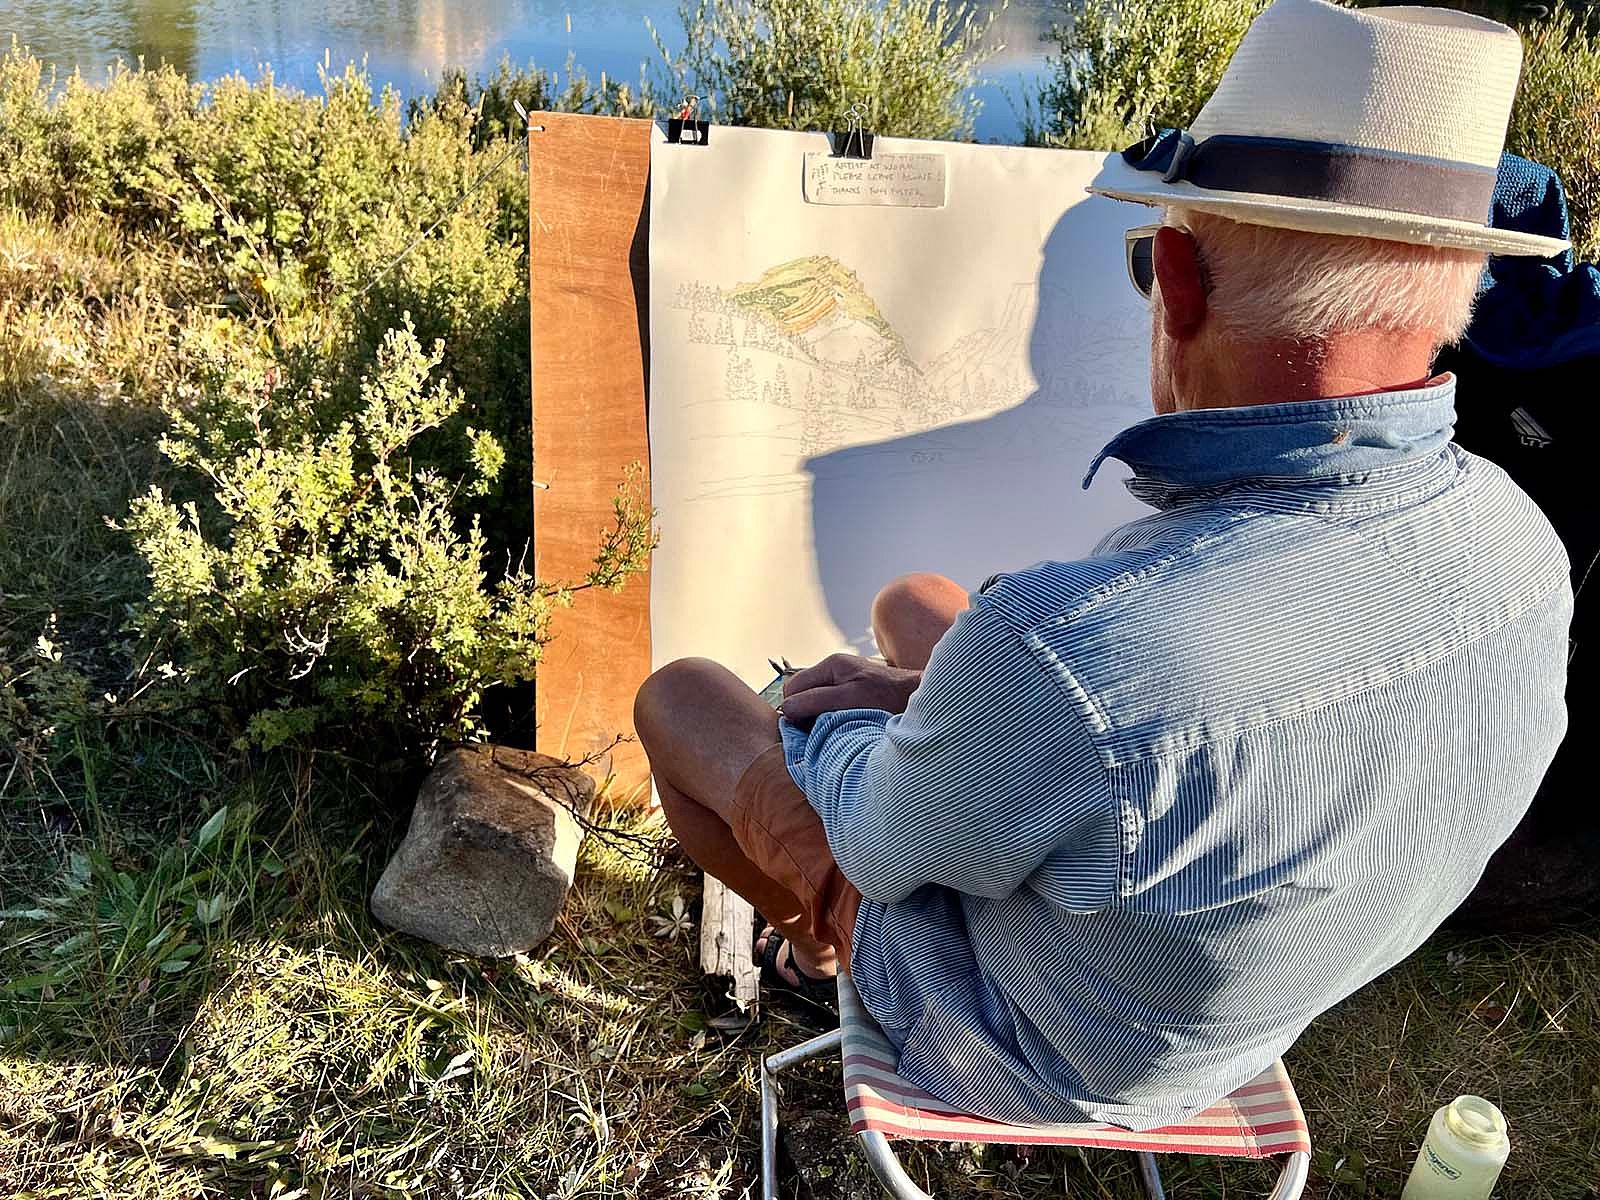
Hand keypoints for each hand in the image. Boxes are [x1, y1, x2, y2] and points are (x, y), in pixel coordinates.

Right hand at [780, 654, 920, 727]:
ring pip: (814, 703)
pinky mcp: (852, 695)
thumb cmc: (889, 698)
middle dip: (804, 715)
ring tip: (833, 731)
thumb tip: (786, 710)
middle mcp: (835, 670)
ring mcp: (844, 682)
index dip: (793, 710)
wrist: (922, 701)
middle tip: (819, 732)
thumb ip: (816, 701)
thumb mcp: (849, 699)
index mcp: (831, 665)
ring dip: (817, 720)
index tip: (804, 730)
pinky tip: (842, 729)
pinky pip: (828, 708)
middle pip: (801, 695)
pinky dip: (829, 720)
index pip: (792, 688)